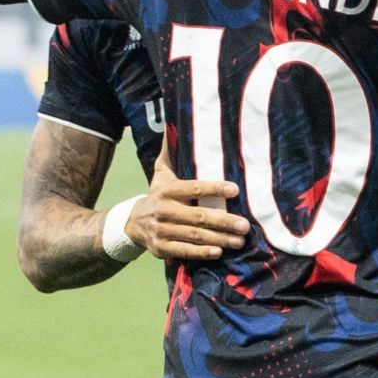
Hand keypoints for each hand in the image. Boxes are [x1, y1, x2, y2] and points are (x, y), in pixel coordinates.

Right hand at [126, 160, 248, 259]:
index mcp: (168, 191)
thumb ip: (171, 154)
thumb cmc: (159, 196)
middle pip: (198, 216)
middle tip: (245, 225)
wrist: (132, 223)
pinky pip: (184, 251)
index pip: (194, 188)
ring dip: (219, 238)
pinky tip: (218, 252)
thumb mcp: (162, 174)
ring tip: (240, 240)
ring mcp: (162, 230)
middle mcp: (164, 210)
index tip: (235, 189)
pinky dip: (201, 253)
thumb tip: (175, 124)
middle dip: (223, 221)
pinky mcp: (162, 248)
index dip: (214, 188)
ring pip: (194, 235)